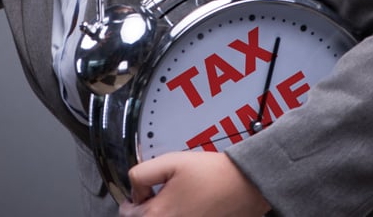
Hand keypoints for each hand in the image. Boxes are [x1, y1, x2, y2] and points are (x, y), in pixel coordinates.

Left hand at [120, 151, 270, 216]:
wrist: (244, 184)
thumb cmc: (213, 173)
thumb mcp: (170, 161)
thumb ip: (142, 174)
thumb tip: (135, 189)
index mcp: (157, 214)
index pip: (128, 214)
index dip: (133, 199)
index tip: (143, 192)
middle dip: (146, 209)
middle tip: (157, 195)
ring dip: (162, 214)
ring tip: (175, 200)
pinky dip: (179, 216)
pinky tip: (188, 207)